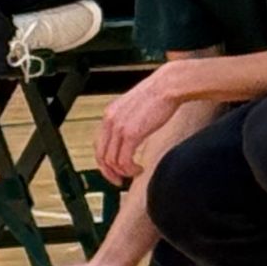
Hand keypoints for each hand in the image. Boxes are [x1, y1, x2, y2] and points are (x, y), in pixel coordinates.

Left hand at [96, 68, 182, 183]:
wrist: (168, 86)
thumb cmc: (157, 94)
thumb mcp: (133, 108)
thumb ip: (126, 121)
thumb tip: (128, 138)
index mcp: (109, 114)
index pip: (98, 145)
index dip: (104, 162)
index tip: (112, 170)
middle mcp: (110, 121)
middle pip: (101, 156)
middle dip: (109, 172)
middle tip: (119, 180)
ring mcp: (120, 128)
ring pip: (112, 161)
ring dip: (123, 172)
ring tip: (135, 172)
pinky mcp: (132, 134)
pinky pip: (124, 160)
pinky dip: (130, 170)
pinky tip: (139, 168)